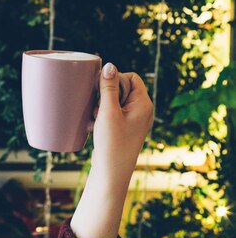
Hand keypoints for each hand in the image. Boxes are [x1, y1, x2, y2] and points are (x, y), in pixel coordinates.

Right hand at [91, 64, 153, 185]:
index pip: (131, 77)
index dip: (115, 80)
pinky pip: (112, 111)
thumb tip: (109, 65)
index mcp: (143, 104)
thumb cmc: (112, 143)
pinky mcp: (124, 127)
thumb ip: (108, 87)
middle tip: (100, 108)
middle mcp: (142, 110)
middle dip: (106, 94)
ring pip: (114, 99)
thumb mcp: (108, 112)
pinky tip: (94, 125)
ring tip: (96, 118)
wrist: (111, 173)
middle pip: (122, 87)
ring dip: (101, 105)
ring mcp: (133, 119)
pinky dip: (102, 115)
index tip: (104, 92)